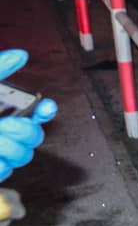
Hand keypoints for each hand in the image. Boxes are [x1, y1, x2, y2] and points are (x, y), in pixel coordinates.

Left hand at [0, 50, 57, 182]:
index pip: (36, 112)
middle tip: (5, 125)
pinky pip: (4, 170)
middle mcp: (4, 133)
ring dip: (8, 147)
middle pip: (35, 137)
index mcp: (3, 112)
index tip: (43, 107)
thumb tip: (20, 55)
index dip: (45, 110)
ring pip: (22, 155)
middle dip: (25, 131)